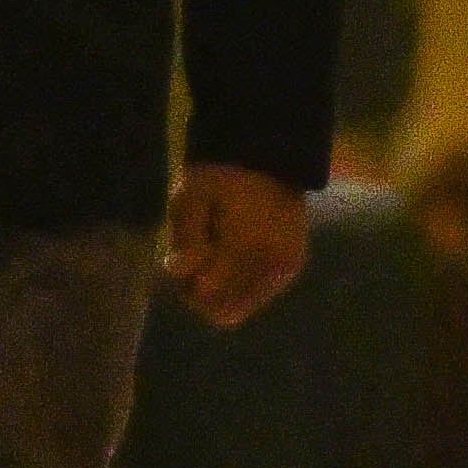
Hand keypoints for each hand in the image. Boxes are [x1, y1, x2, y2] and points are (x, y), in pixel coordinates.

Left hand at [164, 166, 309, 326]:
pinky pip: (262, 292)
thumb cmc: (221, 175)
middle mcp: (270, 265)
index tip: (181, 263)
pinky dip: (244, 284)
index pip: (207, 296)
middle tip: (196, 262)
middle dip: (205, 293)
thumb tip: (175, 271)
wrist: (267, 157)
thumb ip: (184, 238)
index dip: (187, 287)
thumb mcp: (191, 198)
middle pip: (225, 310)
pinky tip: (236, 257)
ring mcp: (285, 267)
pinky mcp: (293, 264)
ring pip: (243, 305)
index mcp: (244, 247)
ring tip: (217, 256)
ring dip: (225, 290)